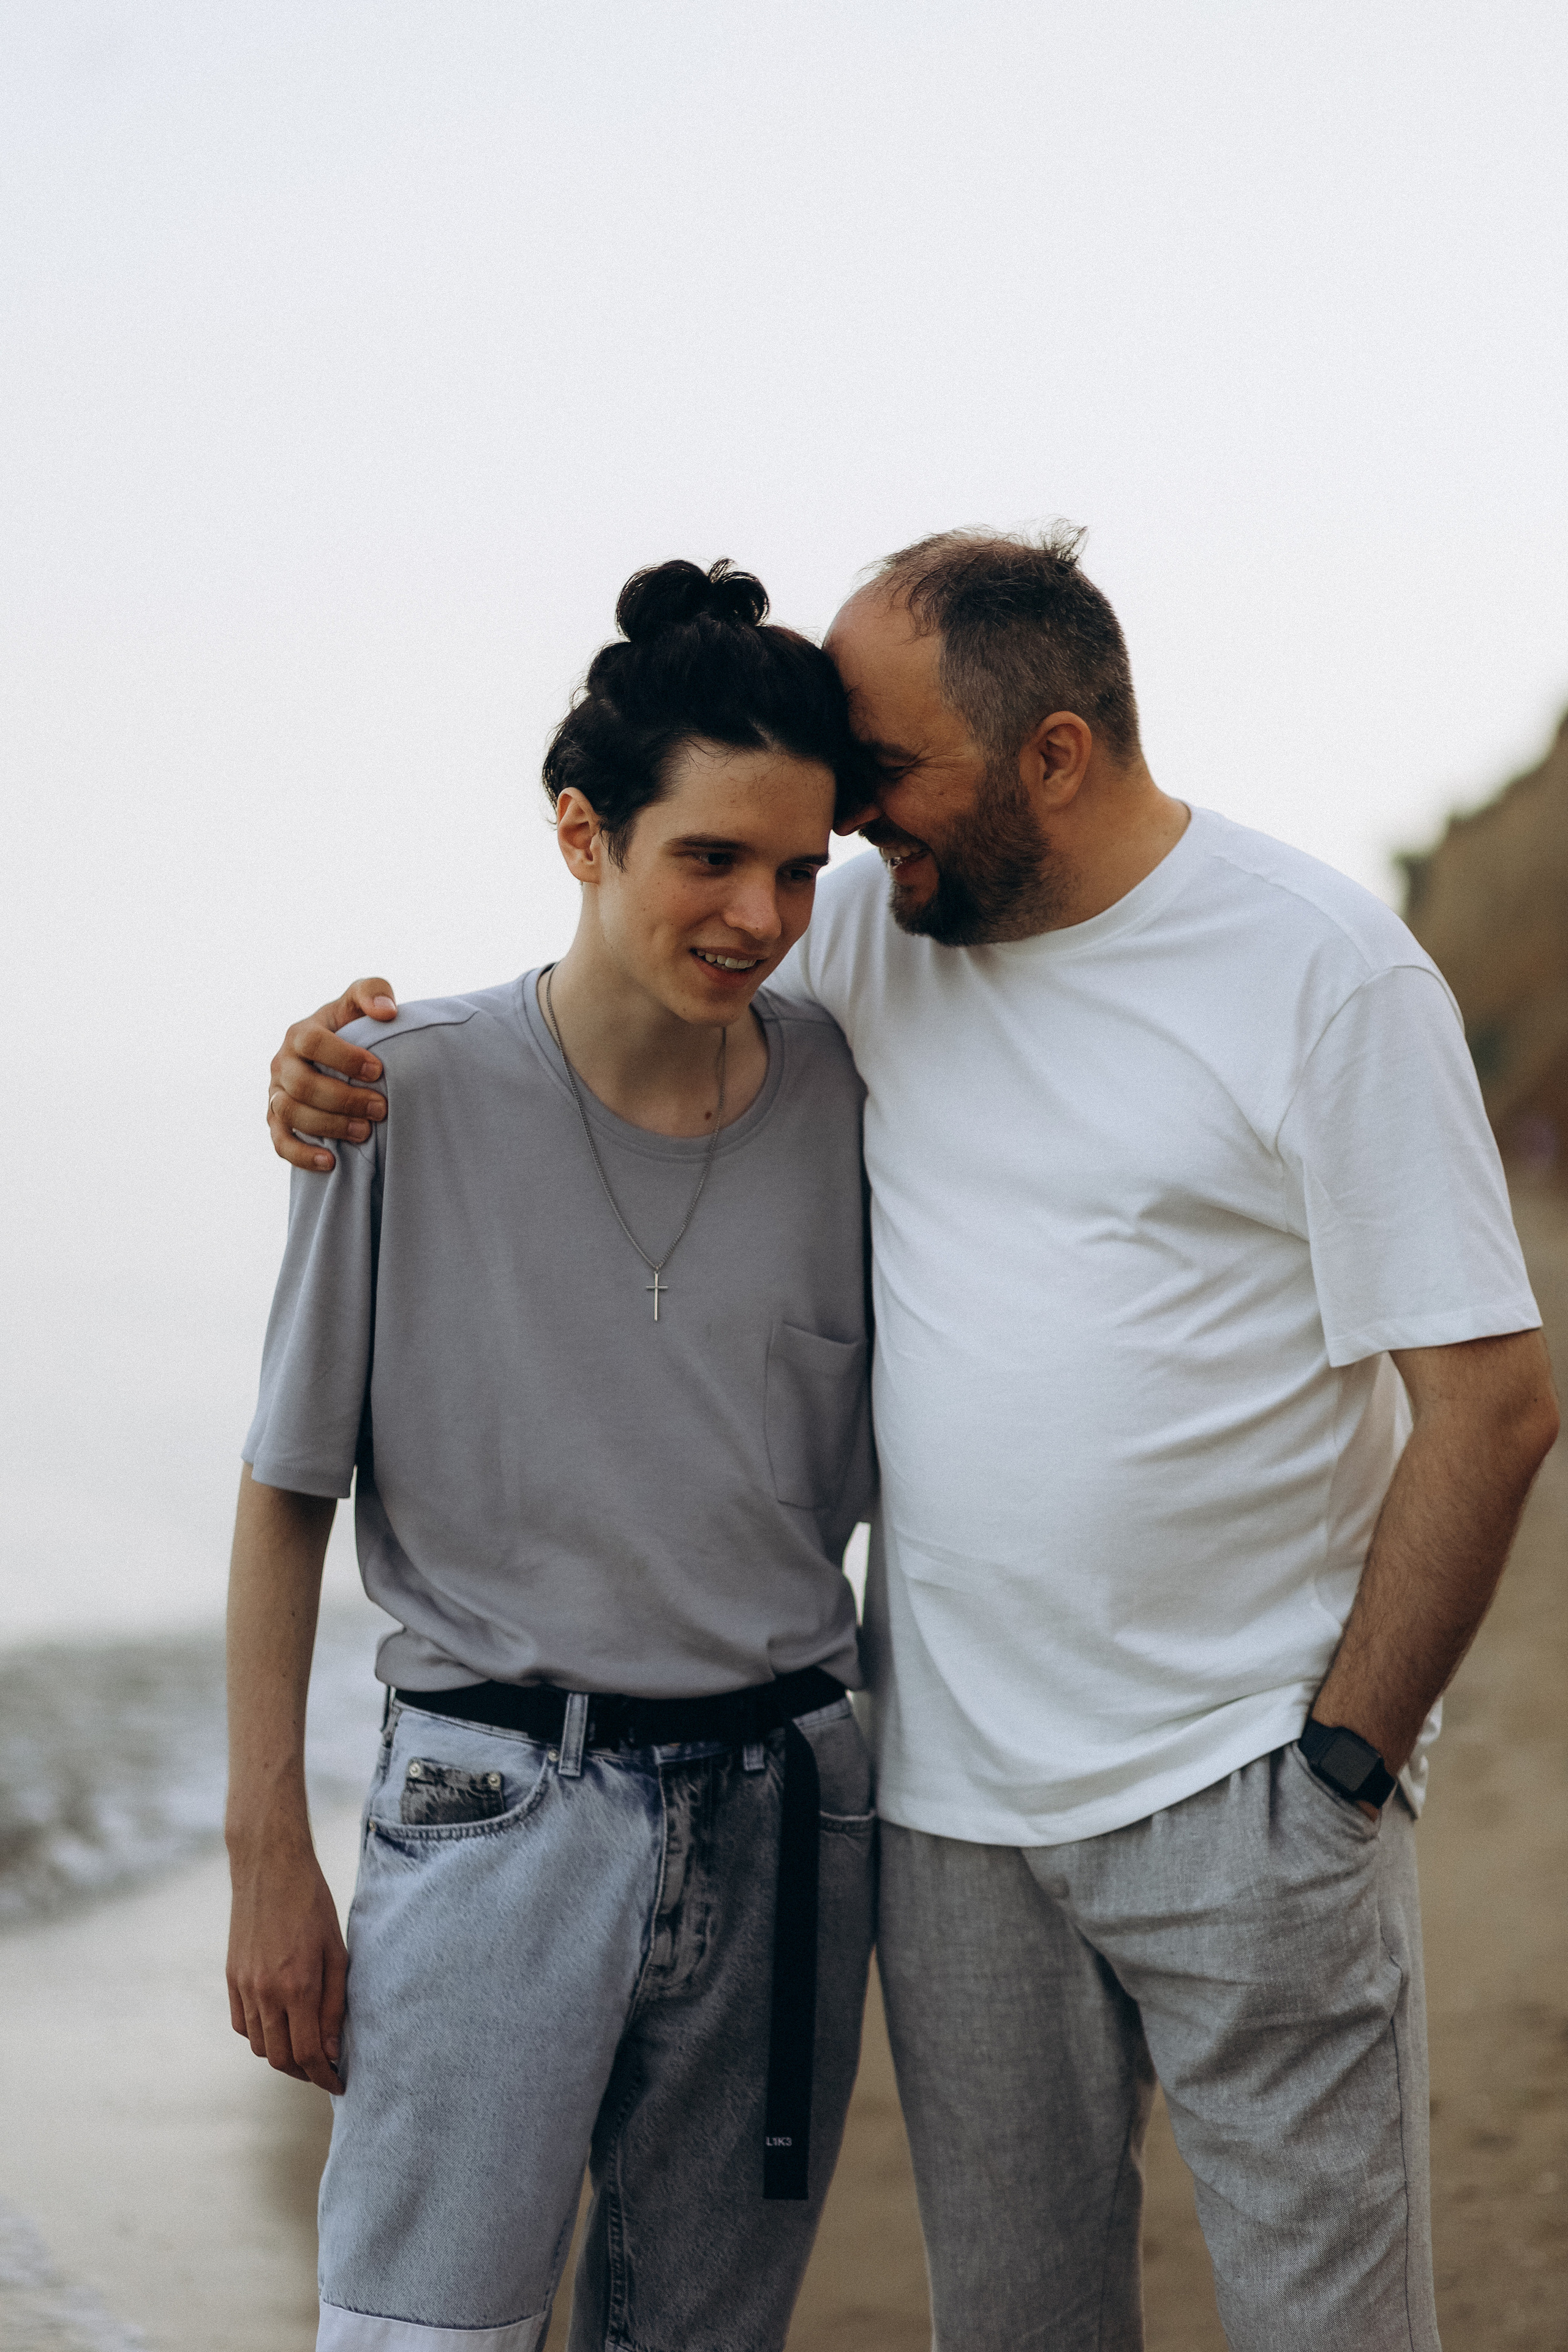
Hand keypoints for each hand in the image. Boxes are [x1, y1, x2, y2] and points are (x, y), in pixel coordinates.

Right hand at [227, 1837, 349, 2090]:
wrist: (270, 1868)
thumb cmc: (312, 1906)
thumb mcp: (337, 1952)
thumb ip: (335, 2005)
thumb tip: (332, 2051)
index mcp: (298, 1986)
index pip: (308, 2053)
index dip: (325, 2076)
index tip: (340, 2084)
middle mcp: (266, 1993)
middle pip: (280, 2058)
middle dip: (304, 2073)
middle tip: (325, 2070)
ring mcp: (244, 1987)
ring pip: (259, 2046)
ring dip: (282, 2056)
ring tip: (305, 2050)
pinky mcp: (231, 1978)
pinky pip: (242, 2025)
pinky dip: (261, 2035)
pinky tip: (280, 2026)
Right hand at [267, 978, 398, 1170]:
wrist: (339, 1059)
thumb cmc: (354, 1029)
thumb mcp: (361, 1003)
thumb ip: (373, 991)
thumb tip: (386, 1012)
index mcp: (300, 1033)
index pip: (312, 1042)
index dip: (343, 1057)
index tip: (378, 1070)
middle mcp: (283, 1063)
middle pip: (303, 1085)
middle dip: (343, 1099)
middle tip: (380, 1108)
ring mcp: (276, 1094)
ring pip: (291, 1114)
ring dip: (329, 1126)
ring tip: (365, 1133)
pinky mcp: (277, 1121)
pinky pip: (280, 1142)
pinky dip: (302, 1154)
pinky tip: (331, 1163)